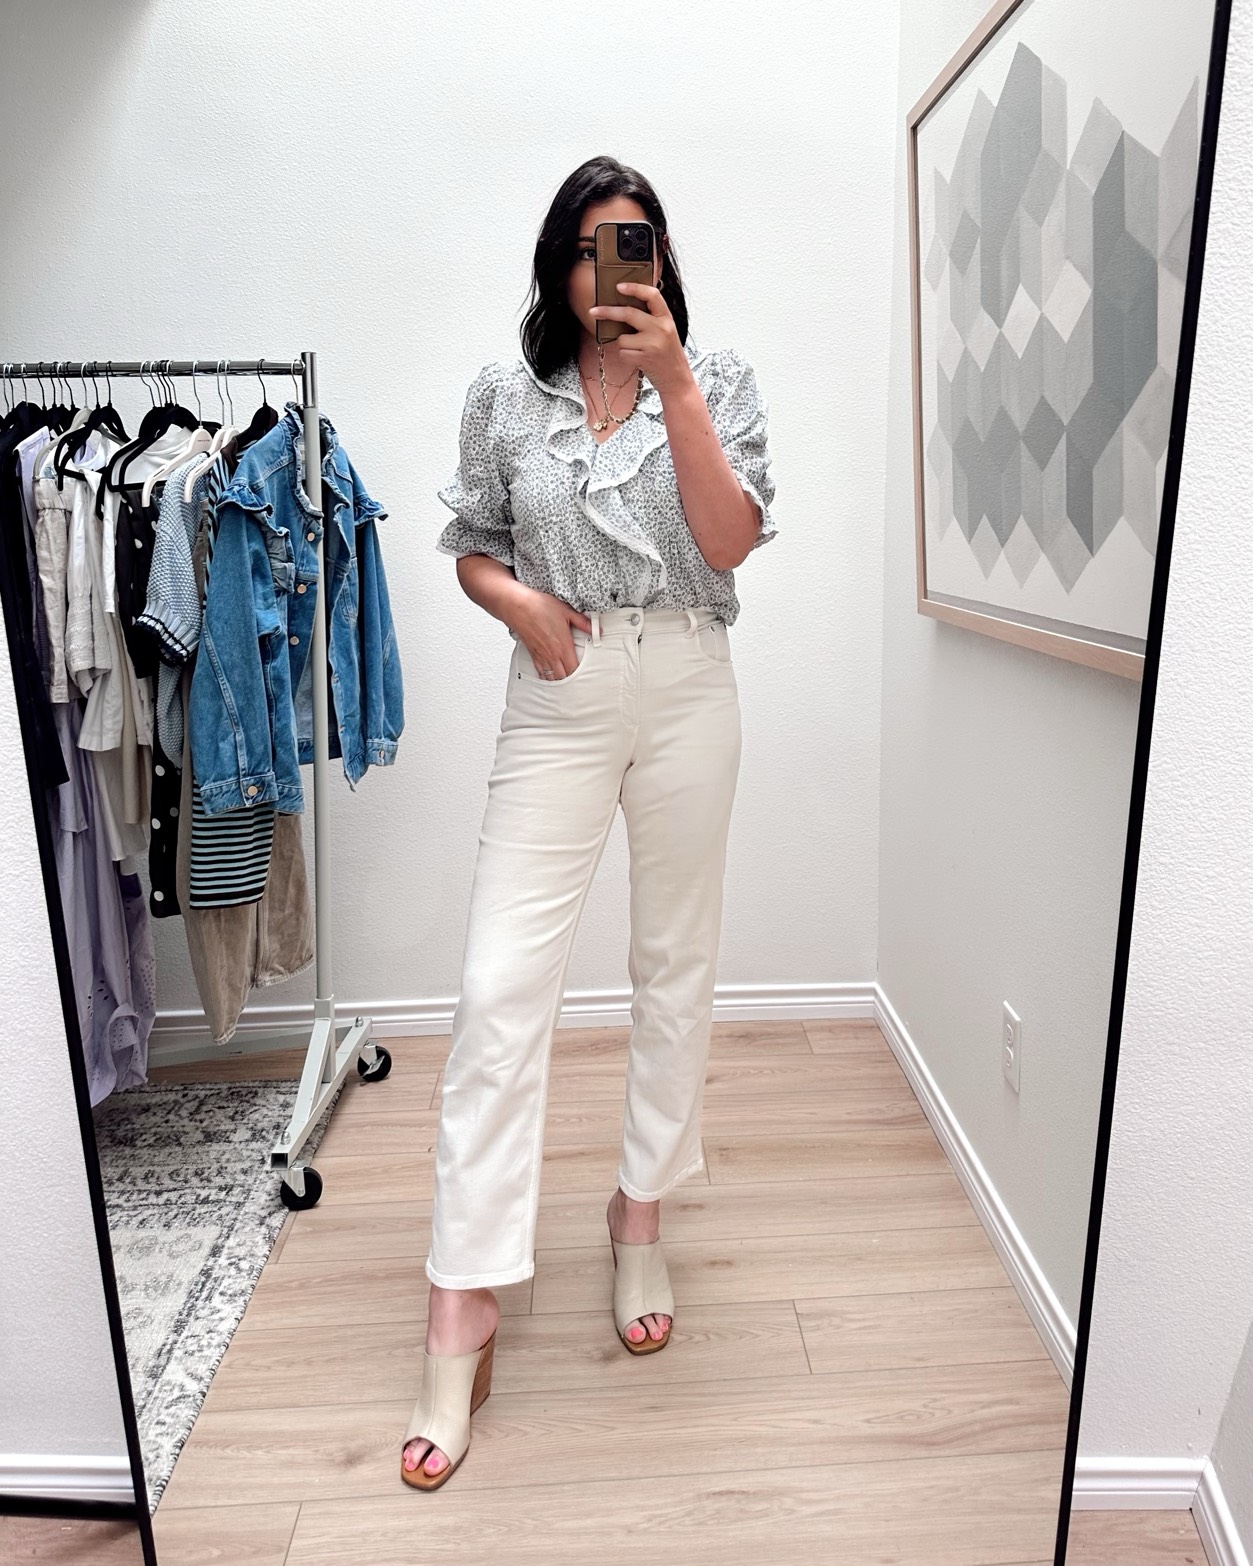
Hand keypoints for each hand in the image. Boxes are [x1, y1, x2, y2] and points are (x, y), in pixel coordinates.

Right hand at [510, 590, 591, 679]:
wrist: (518, 607)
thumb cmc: (539, 607)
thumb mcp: (566, 611)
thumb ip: (583, 622)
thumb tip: (596, 629)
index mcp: (563, 646)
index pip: (574, 669)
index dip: (581, 674)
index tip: (586, 674)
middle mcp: (552, 655)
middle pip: (563, 676)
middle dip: (570, 679)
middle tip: (577, 680)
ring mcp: (542, 656)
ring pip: (552, 677)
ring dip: (559, 680)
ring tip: (565, 680)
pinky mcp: (533, 654)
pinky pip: (541, 672)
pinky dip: (546, 676)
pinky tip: (549, 676)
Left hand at [590, 283, 693, 397]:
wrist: (677, 379)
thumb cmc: (667, 353)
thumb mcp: (666, 330)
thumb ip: (652, 317)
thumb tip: (624, 305)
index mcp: (666, 318)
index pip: (652, 295)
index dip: (634, 288)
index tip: (618, 286)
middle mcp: (661, 328)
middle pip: (629, 314)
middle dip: (608, 312)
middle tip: (593, 311)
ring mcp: (653, 344)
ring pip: (622, 338)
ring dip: (623, 345)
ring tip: (638, 351)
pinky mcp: (645, 359)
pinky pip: (623, 353)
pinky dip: (626, 356)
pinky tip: (639, 360)